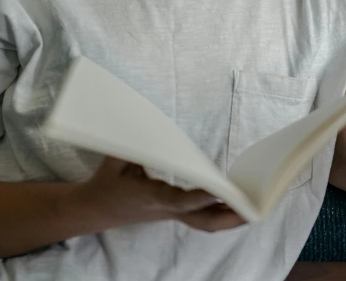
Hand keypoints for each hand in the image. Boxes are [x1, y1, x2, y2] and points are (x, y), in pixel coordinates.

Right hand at [80, 156, 245, 232]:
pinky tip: (234, 204)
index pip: (178, 201)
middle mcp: (164, 209)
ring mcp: (170, 213)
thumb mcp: (114, 160)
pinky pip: (199, 216)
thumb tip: (140, 123)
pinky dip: (218, 210)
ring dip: (228, 217)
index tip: (220, 190)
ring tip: (252, 208)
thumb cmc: (107, 181)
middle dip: (228, 217)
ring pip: (203, 222)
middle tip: (252, 210)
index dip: (199, 197)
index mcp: (149, 197)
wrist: (93, 210)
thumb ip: (131, 144)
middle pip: (201, 221)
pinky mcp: (171, 212)